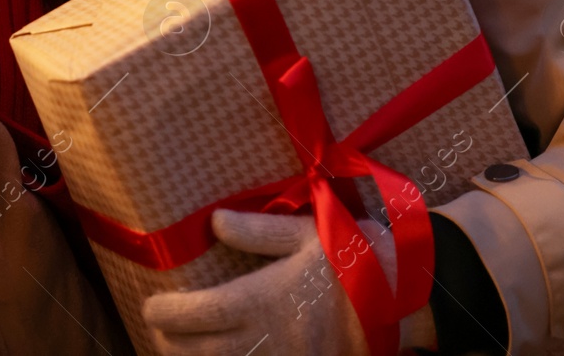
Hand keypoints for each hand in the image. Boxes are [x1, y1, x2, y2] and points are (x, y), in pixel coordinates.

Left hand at [142, 211, 436, 355]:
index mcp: (268, 297)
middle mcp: (273, 336)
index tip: (152, 305)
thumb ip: (258, 232)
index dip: (170, 313)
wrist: (411, 295)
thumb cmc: (358, 256)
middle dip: (173, 344)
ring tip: (179, 351)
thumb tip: (214, 222)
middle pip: (205, 351)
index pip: (204, 313)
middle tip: (158, 332)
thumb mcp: (308, 233)